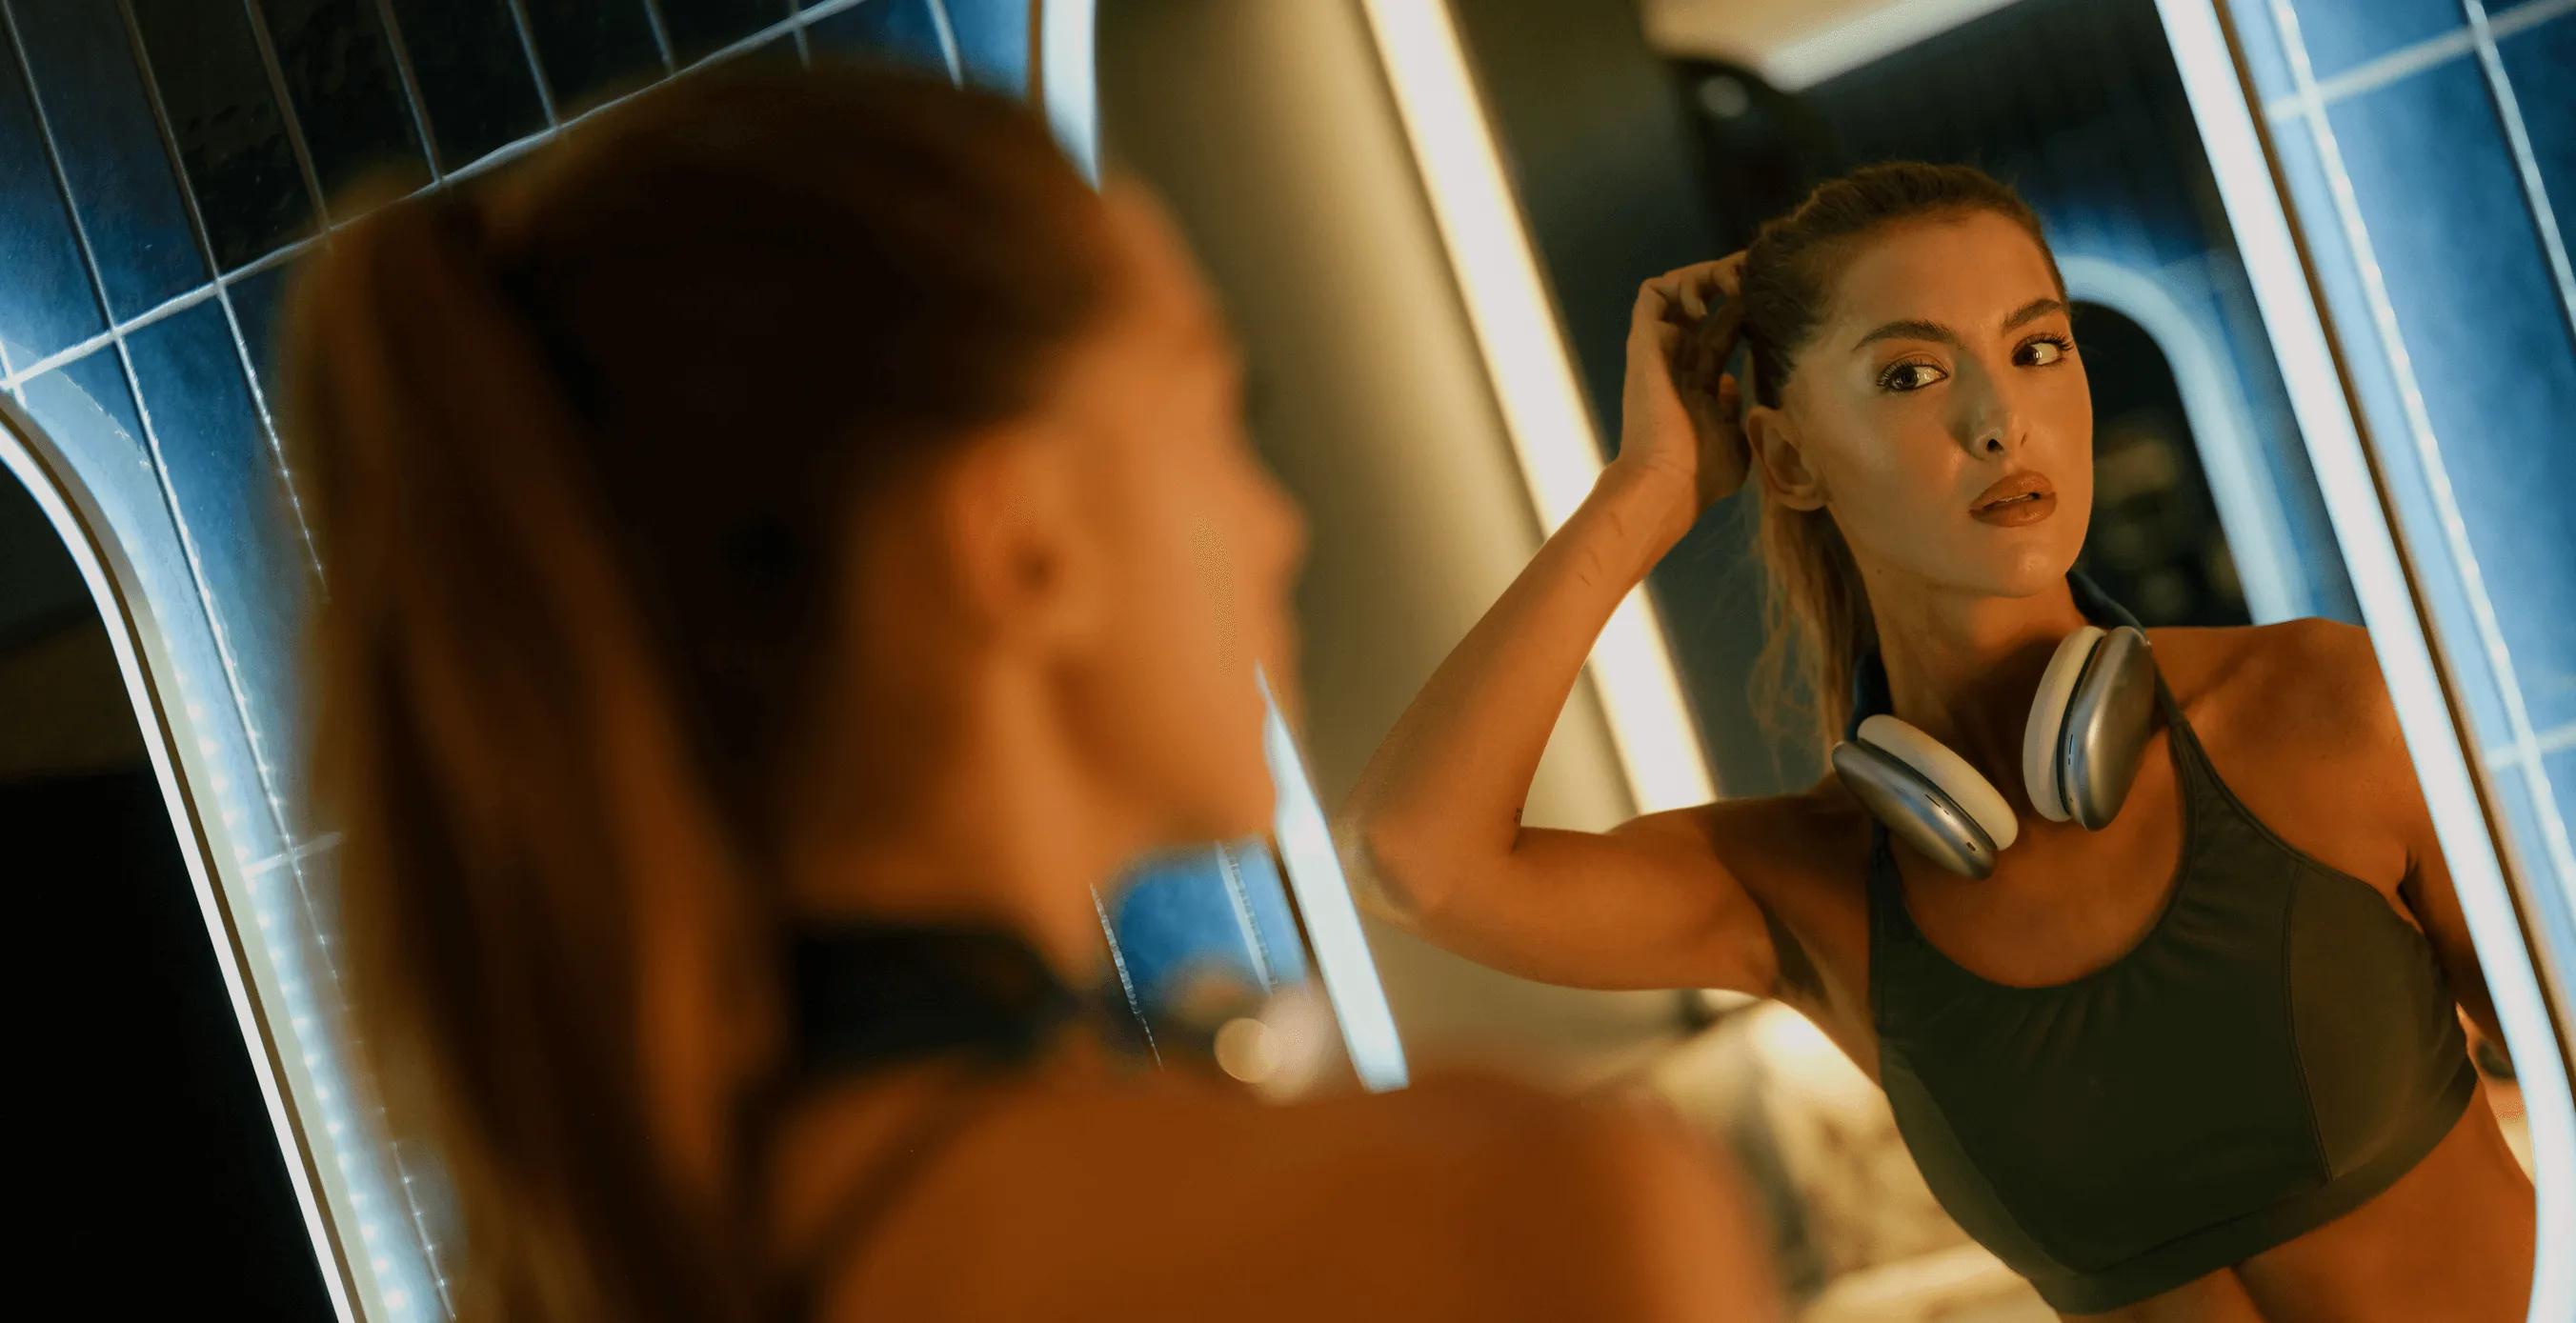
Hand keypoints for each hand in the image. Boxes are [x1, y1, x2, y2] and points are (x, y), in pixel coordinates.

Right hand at [1613, 254, 1751, 532]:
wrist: (1669, 483)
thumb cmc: (1702, 473)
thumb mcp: (1735, 439)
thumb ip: (1735, 409)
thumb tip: (1733, 385)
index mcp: (1698, 381)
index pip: (1723, 329)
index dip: (1747, 308)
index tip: (1776, 298)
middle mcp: (1677, 358)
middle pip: (1703, 300)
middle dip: (1732, 280)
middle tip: (1759, 277)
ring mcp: (1659, 347)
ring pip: (1678, 286)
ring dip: (1709, 274)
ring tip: (1736, 283)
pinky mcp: (1645, 340)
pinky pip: (1654, 292)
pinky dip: (1682, 285)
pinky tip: (1709, 303)